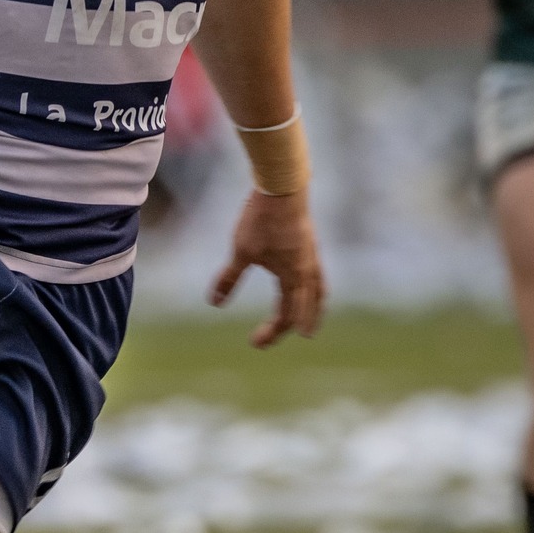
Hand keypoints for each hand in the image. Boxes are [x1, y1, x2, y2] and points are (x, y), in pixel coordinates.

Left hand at [209, 188, 324, 347]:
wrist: (283, 189)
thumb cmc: (261, 221)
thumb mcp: (240, 252)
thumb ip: (229, 279)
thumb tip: (215, 303)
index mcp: (293, 278)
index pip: (286, 316)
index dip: (272, 332)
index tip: (255, 343)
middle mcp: (308, 272)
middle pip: (305, 308)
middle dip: (292, 326)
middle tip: (276, 338)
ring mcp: (312, 257)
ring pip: (318, 292)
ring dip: (313, 310)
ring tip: (310, 321)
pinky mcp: (309, 244)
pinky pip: (317, 276)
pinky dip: (314, 289)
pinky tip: (306, 284)